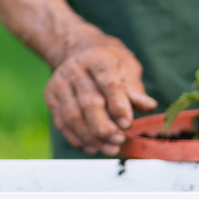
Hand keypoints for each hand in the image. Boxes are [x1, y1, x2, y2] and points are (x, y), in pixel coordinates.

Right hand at [45, 33, 156, 155]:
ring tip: (110, 148)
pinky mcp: (50, 97)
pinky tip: (92, 147)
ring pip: (73, 116)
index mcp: (98, 58)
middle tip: (119, 140)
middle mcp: (75, 69)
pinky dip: (78, 139)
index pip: (107, 82)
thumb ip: (135, 89)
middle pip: (88, 102)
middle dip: (104, 127)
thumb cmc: (109, 62)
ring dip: (92, 137)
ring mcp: (59, 83)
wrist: (79, 50)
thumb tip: (148, 106)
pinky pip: (62, 123)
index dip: (118, 105)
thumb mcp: (127, 67)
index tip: (127, 124)